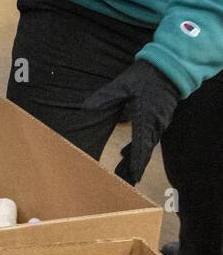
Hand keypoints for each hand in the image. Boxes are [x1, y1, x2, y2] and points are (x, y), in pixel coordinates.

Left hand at [81, 60, 179, 184]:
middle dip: (134, 169)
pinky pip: (147, 140)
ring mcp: (157, 124)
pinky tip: (124, 156)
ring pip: (145, 148)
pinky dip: (137, 150)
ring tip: (124, 176)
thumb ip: (105, 98)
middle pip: (143, 152)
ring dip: (135, 162)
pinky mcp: (157, 121)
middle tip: (124, 184)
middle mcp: (154, 125)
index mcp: (146, 118)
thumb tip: (85, 108)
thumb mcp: (122, 85)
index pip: (141, 146)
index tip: (132, 177)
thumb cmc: (144, 77)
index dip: (136, 163)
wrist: (168, 70)